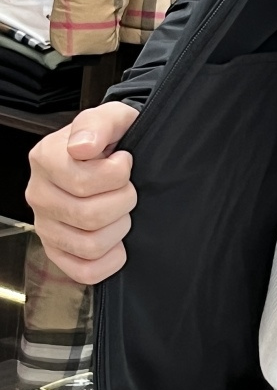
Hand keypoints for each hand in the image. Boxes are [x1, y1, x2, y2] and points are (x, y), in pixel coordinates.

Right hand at [27, 103, 140, 284]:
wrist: (115, 156)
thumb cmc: (113, 140)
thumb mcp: (113, 117)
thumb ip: (98, 123)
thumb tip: (81, 147)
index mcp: (45, 159)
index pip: (85, 182)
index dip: (119, 174)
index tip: (123, 161)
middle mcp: (39, 194)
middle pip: (90, 216)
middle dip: (123, 201)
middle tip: (125, 188)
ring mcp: (45, 226)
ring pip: (90, 245)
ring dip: (119, 228)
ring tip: (119, 210)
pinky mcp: (57, 252)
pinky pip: (85, 271)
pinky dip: (109, 260)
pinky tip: (115, 238)